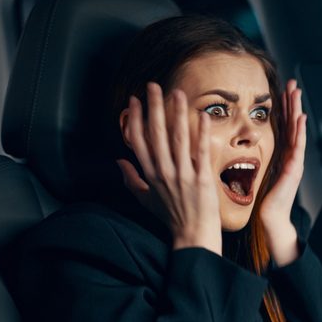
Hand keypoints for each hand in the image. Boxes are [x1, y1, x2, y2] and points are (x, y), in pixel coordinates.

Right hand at [116, 83, 222, 254]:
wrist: (193, 235)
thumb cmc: (170, 218)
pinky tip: (203, 116)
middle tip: (153, 86)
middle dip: (154, 107)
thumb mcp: (145, 200)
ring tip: (178, 93)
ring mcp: (183, 175)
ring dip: (177, 113)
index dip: (135, 119)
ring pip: (178, 138)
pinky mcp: (202, 179)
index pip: (139, 141)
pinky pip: (201, 152)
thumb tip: (119, 162)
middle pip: (156, 134)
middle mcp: (164, 172)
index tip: (134, 100)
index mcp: (150, 175)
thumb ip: (131, 179)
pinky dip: (202, 133)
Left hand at [258, 79, 307, 265]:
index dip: (283, 109)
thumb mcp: (257, 175)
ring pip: (297, 131)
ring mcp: (294, 163)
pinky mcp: (293, 171)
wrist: (270, 221)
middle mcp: (290, 157)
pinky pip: (298, 147)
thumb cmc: (264, 202)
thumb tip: (242, 148)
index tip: (280, 92)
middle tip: (292, 84)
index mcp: (280, 156)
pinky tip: (301, 119)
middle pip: (292, 124)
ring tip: (297, 94)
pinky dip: (300, 132)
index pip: (283, 127)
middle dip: (292, 104)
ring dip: (298, 111)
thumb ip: (256, 161)